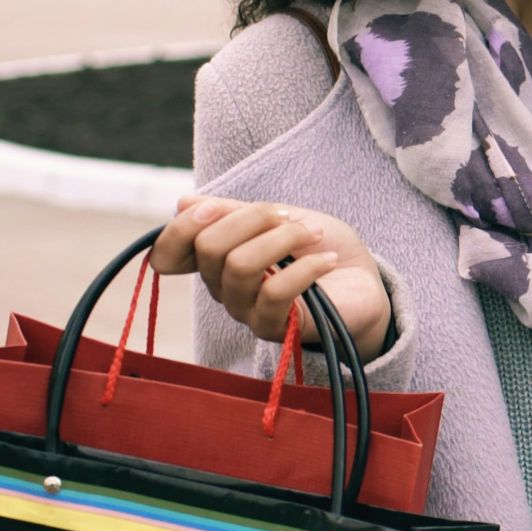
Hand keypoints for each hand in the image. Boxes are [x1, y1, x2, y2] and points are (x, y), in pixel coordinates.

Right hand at [153, 195, 390, 358]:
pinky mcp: (274, 328)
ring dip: (284, 238)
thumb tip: (183, 202)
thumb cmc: (319, 246)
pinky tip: (327, 260)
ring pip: (241, 266)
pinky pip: (274, 293)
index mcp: (216, 259)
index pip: (168, 252)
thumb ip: (234, 212)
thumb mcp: (279, 217)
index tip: (218, 208)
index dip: (184, 225)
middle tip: (291, 217)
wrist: (363, 281)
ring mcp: (246, 310)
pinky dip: (306, 268)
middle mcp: (222, 287)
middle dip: (254, 218)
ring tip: (315, 233)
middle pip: (209, 248)